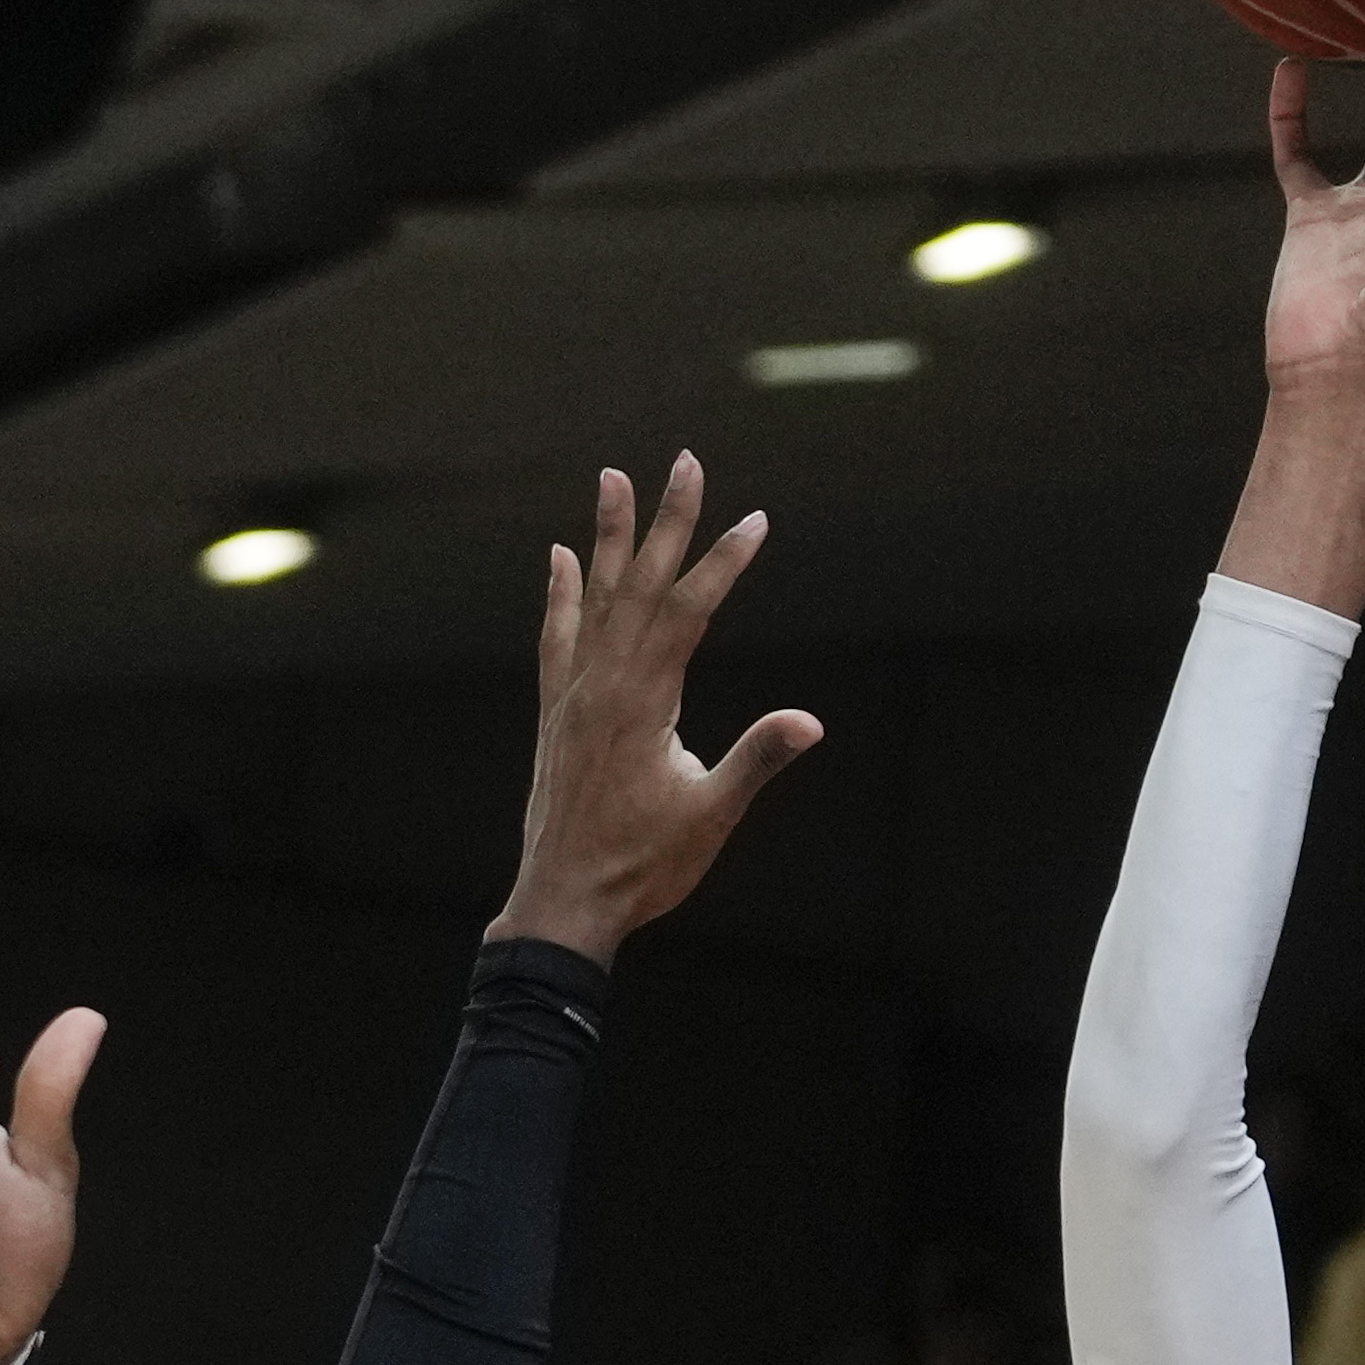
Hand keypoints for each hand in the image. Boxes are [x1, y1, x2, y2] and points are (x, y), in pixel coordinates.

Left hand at [497, 454, 822, 955]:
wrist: (562, 904)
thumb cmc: (641, 868)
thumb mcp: (709, 816)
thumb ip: (756, 761)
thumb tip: (810, 722)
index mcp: (643, 703)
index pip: (689, 613)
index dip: (723, 563)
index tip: (755, 520)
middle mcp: (602, 686)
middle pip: (641, 586)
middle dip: (667, 521)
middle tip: (685, 461)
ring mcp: (573, 697)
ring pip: (593, 599)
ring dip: (608, 538)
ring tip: (613, 479)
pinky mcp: (554, 716)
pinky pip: (556, 639)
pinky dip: (562, 596)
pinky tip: (562, 559)